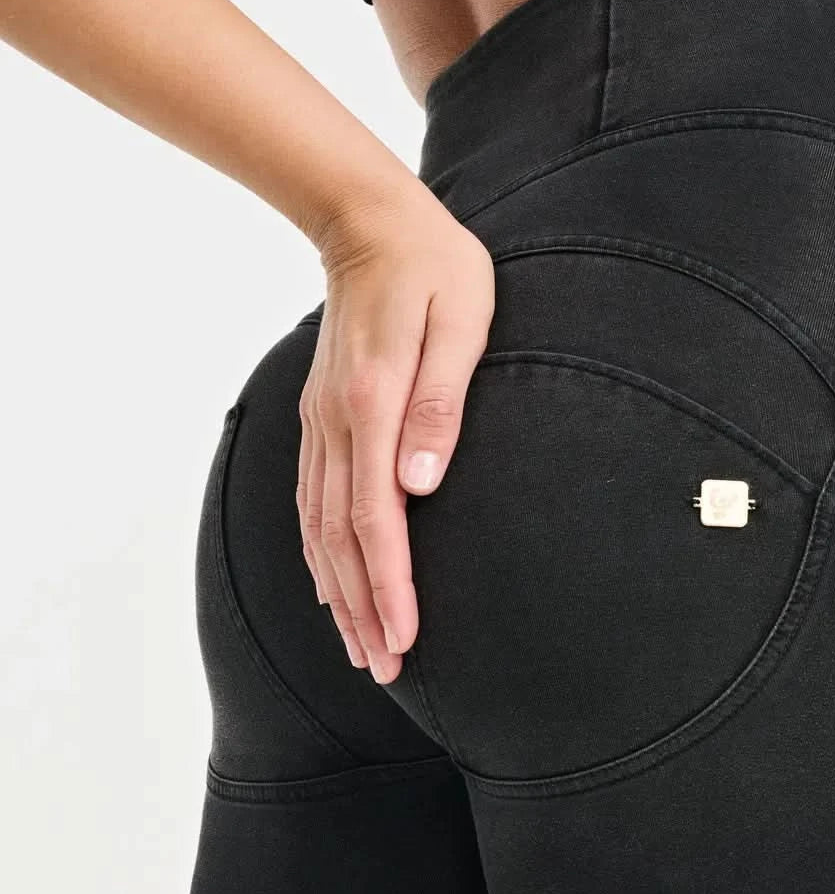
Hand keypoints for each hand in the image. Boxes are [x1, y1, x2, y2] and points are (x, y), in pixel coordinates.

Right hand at [297, 181, 495, 683]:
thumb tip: (422, 484)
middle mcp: (336, 424)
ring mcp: (322, 424)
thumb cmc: (435, 268)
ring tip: (362, 649)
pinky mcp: (322, 419)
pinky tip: (332, 587)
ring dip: (340, 595)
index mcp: (373, 405)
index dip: (391, 584)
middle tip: (385, 671)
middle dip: (363, 611)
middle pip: (341, 540)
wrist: (370, 222)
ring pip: (321, 530)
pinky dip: (320, 555)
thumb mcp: (462, 321)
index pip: (377, 518)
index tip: (405, 637)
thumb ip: (443, 403)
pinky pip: (313, 503)